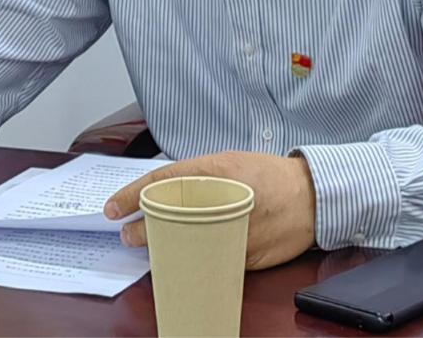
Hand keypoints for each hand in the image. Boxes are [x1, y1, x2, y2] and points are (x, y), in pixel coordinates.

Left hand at [104, 151, 316, 269]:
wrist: (309, 197)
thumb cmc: (269, 176)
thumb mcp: (229, 162)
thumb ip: (197, 176)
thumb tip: (163, 191)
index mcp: (215, 171)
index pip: (161, 183)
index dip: (131, 196)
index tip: (113, 208)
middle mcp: (219, 202)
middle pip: (165, 220)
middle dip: (140, 230)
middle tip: (127, 233)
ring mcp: (229, 232)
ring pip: (182, 245)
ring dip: (161, 247)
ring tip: (149, 244)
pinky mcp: (240, 256)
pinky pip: (206, 260)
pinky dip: (192, 258)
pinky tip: (184, 255)